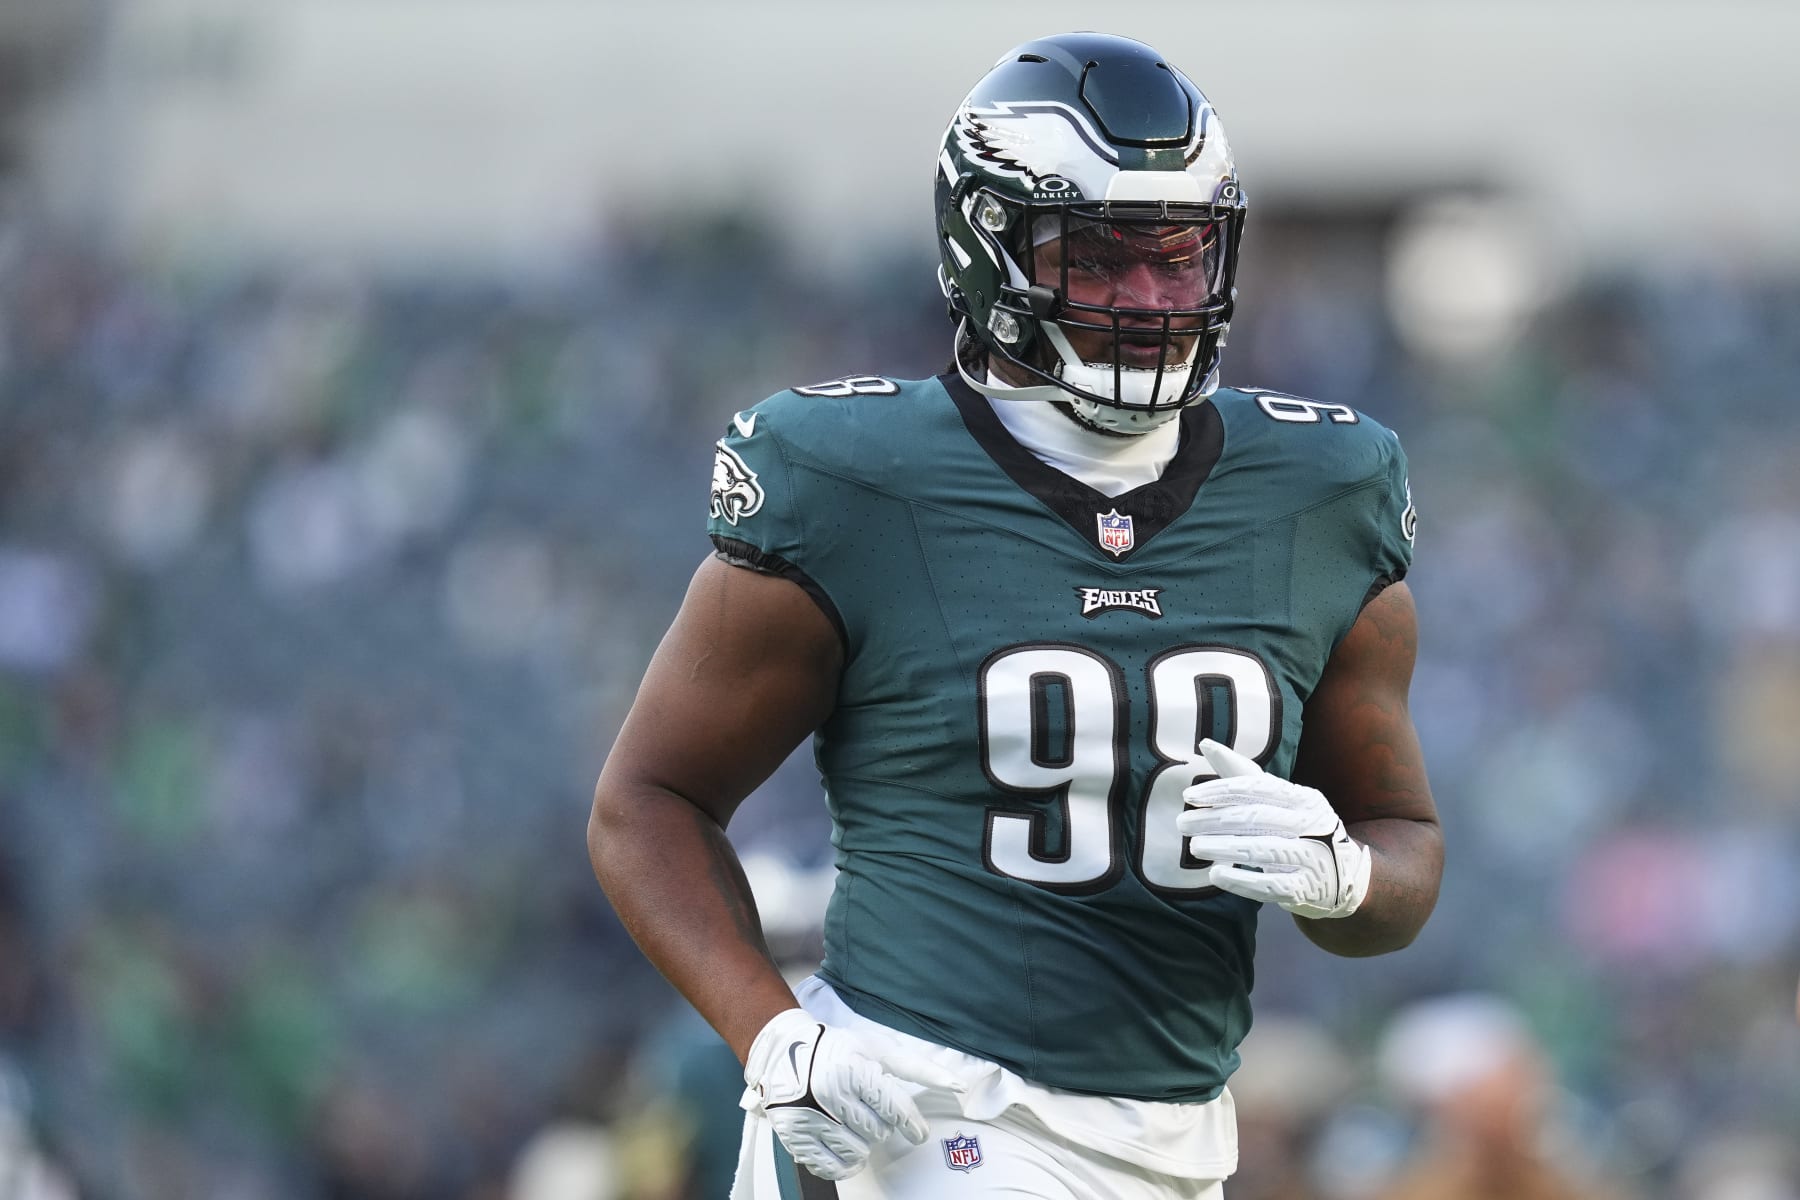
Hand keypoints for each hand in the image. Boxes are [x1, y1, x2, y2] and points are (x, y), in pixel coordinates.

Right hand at [740, 1008, 949, 1180]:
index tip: (919, 1133)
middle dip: (880, 1125)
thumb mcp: (877, 1048)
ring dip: (863, 1143)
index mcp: (853, 1068)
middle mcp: (830, 1093)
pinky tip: (843, 1144)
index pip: (895, 1108)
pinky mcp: (795, 1135)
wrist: (783, 1051)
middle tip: (867, 1109)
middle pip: (878, 1132)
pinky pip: (831, 1167)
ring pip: (858, 1152)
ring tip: (852, 1122)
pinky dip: (843, 1163)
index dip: (912, 1124)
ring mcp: (810, 1116)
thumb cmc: (837, 1049)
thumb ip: (918, 1068)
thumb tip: (957, 1084)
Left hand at [1177, 739, 1371, 919]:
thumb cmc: (1298, 830)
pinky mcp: (1306, 889)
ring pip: (1263, 850)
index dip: (1221, 790)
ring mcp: (1312, 858)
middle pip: (1257, 818)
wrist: (1344, 877)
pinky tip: (1216, 875)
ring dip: (1223, 848)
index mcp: (1303, 798)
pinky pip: (1270, 885)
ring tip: (1194, 847)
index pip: (1259, 787)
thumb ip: (1242, 774)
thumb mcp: (1279, 800)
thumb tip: (1205, 744)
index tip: (1189, 796)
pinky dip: (1240, 880)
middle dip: (1215, 820)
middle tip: (1182, 824)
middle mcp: (1311, 825)